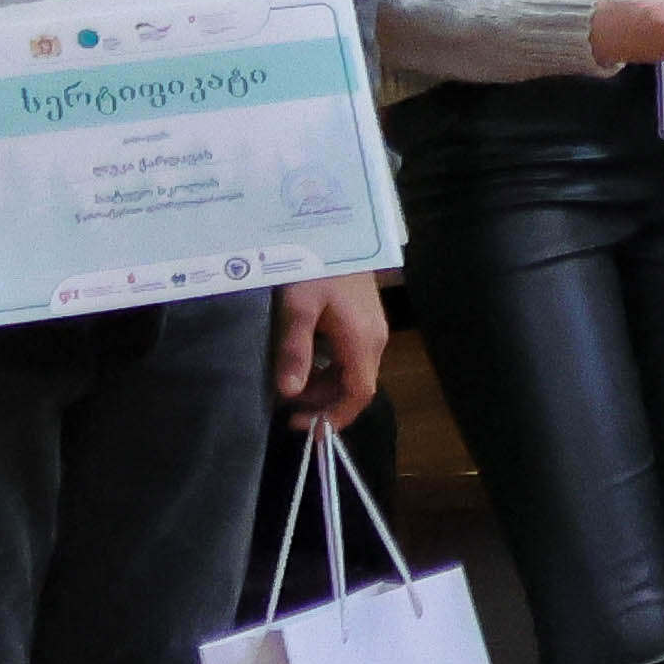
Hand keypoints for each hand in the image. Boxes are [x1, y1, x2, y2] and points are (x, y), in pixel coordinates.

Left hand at [271, 275, 386, 432]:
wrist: (338, 234)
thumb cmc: (315, 269)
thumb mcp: (297, 309)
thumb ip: (295, 352)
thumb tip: (290, 393)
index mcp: (361, 342)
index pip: (359, 393)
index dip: (336, 416)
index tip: (307, 429)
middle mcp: (375, 341)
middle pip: (357, 386)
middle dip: (325, 403)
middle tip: (288, 410)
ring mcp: (373, 331)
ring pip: (354, 372)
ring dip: (326, 386)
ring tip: (292, 388)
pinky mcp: (366, 322)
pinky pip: (352, 357)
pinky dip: (331, 370)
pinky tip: (308, 362)